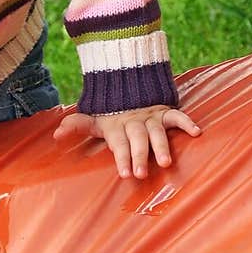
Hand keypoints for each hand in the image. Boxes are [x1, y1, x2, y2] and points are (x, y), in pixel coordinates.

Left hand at [52, 103, 200, 178]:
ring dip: (161, 145)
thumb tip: (55, 136)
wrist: (125, 79)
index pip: (118, 143)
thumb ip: (76, 126)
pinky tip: (196, 132)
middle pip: (137, 139)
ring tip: (167, 161)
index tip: (124, 173)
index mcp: (115, 126)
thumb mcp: (91, 117)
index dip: (121, 157)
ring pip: (157, 130)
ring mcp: (150, 116)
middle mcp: (133, 121)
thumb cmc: (107, 110)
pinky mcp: (164, 110)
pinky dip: (186, 122)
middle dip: (139, 155)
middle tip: (141, 173)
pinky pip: (176, 114)